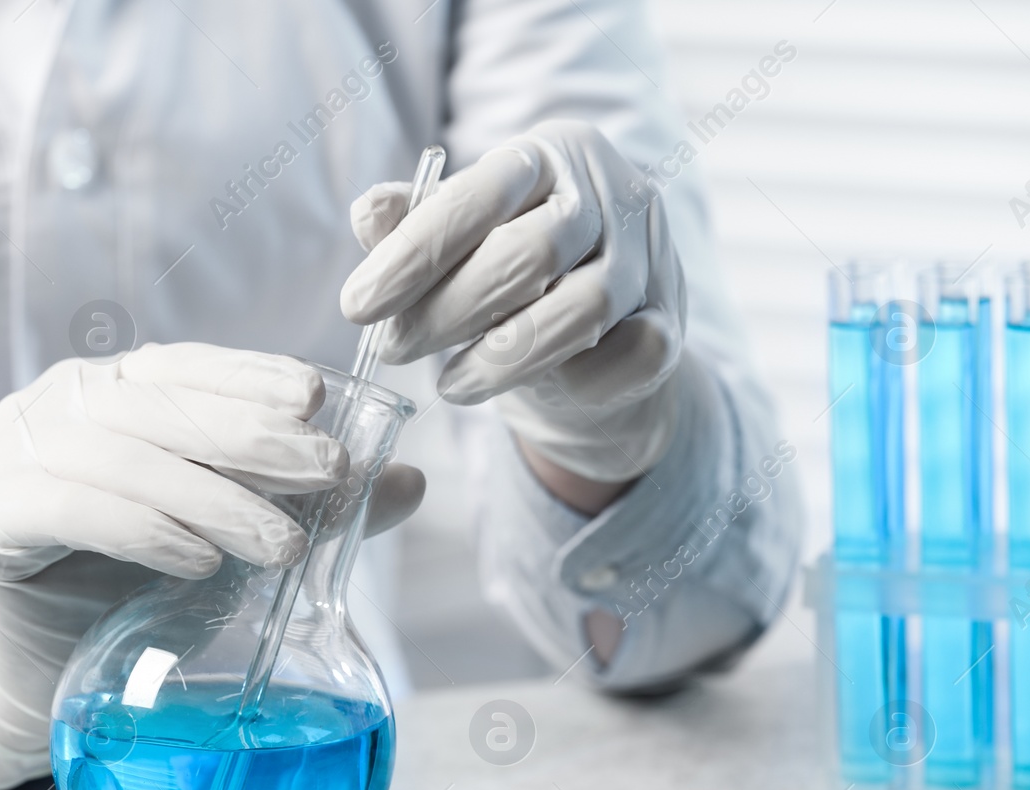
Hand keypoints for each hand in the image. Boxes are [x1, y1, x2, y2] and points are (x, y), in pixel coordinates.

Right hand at [0, 344, 423, 789]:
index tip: (316, 399)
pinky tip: (198, 562)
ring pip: (121, 457)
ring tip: (282, 543)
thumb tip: (408, 480)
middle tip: (326, 473)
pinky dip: (141, 530)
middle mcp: (53, 408)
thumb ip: (305, 503)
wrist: (42, 674)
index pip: (182, 367)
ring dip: (211, 496)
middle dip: (249, 438)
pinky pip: (67, 510)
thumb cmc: (134, 589)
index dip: (248, 375)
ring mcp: (10, 459)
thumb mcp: (229, 537)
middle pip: (156, 405)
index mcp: (108, 391)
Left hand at [340, 119, 686, 483]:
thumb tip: (369, 212)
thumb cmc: (509, 277)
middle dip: (448, 310)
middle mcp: (610, 193)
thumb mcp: (457, 245)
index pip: (480, 194)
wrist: (595, 336)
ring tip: (449, 385)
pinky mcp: (673, 322)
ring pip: (582, 309)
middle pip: (530, 252)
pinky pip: (630, 354)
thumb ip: (414, 227)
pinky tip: (525, 393)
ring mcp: (651, 257)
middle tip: (394, 349)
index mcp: (546, 155)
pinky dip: (575, 379)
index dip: (414, 253)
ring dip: (503, 357)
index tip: (357, 306)